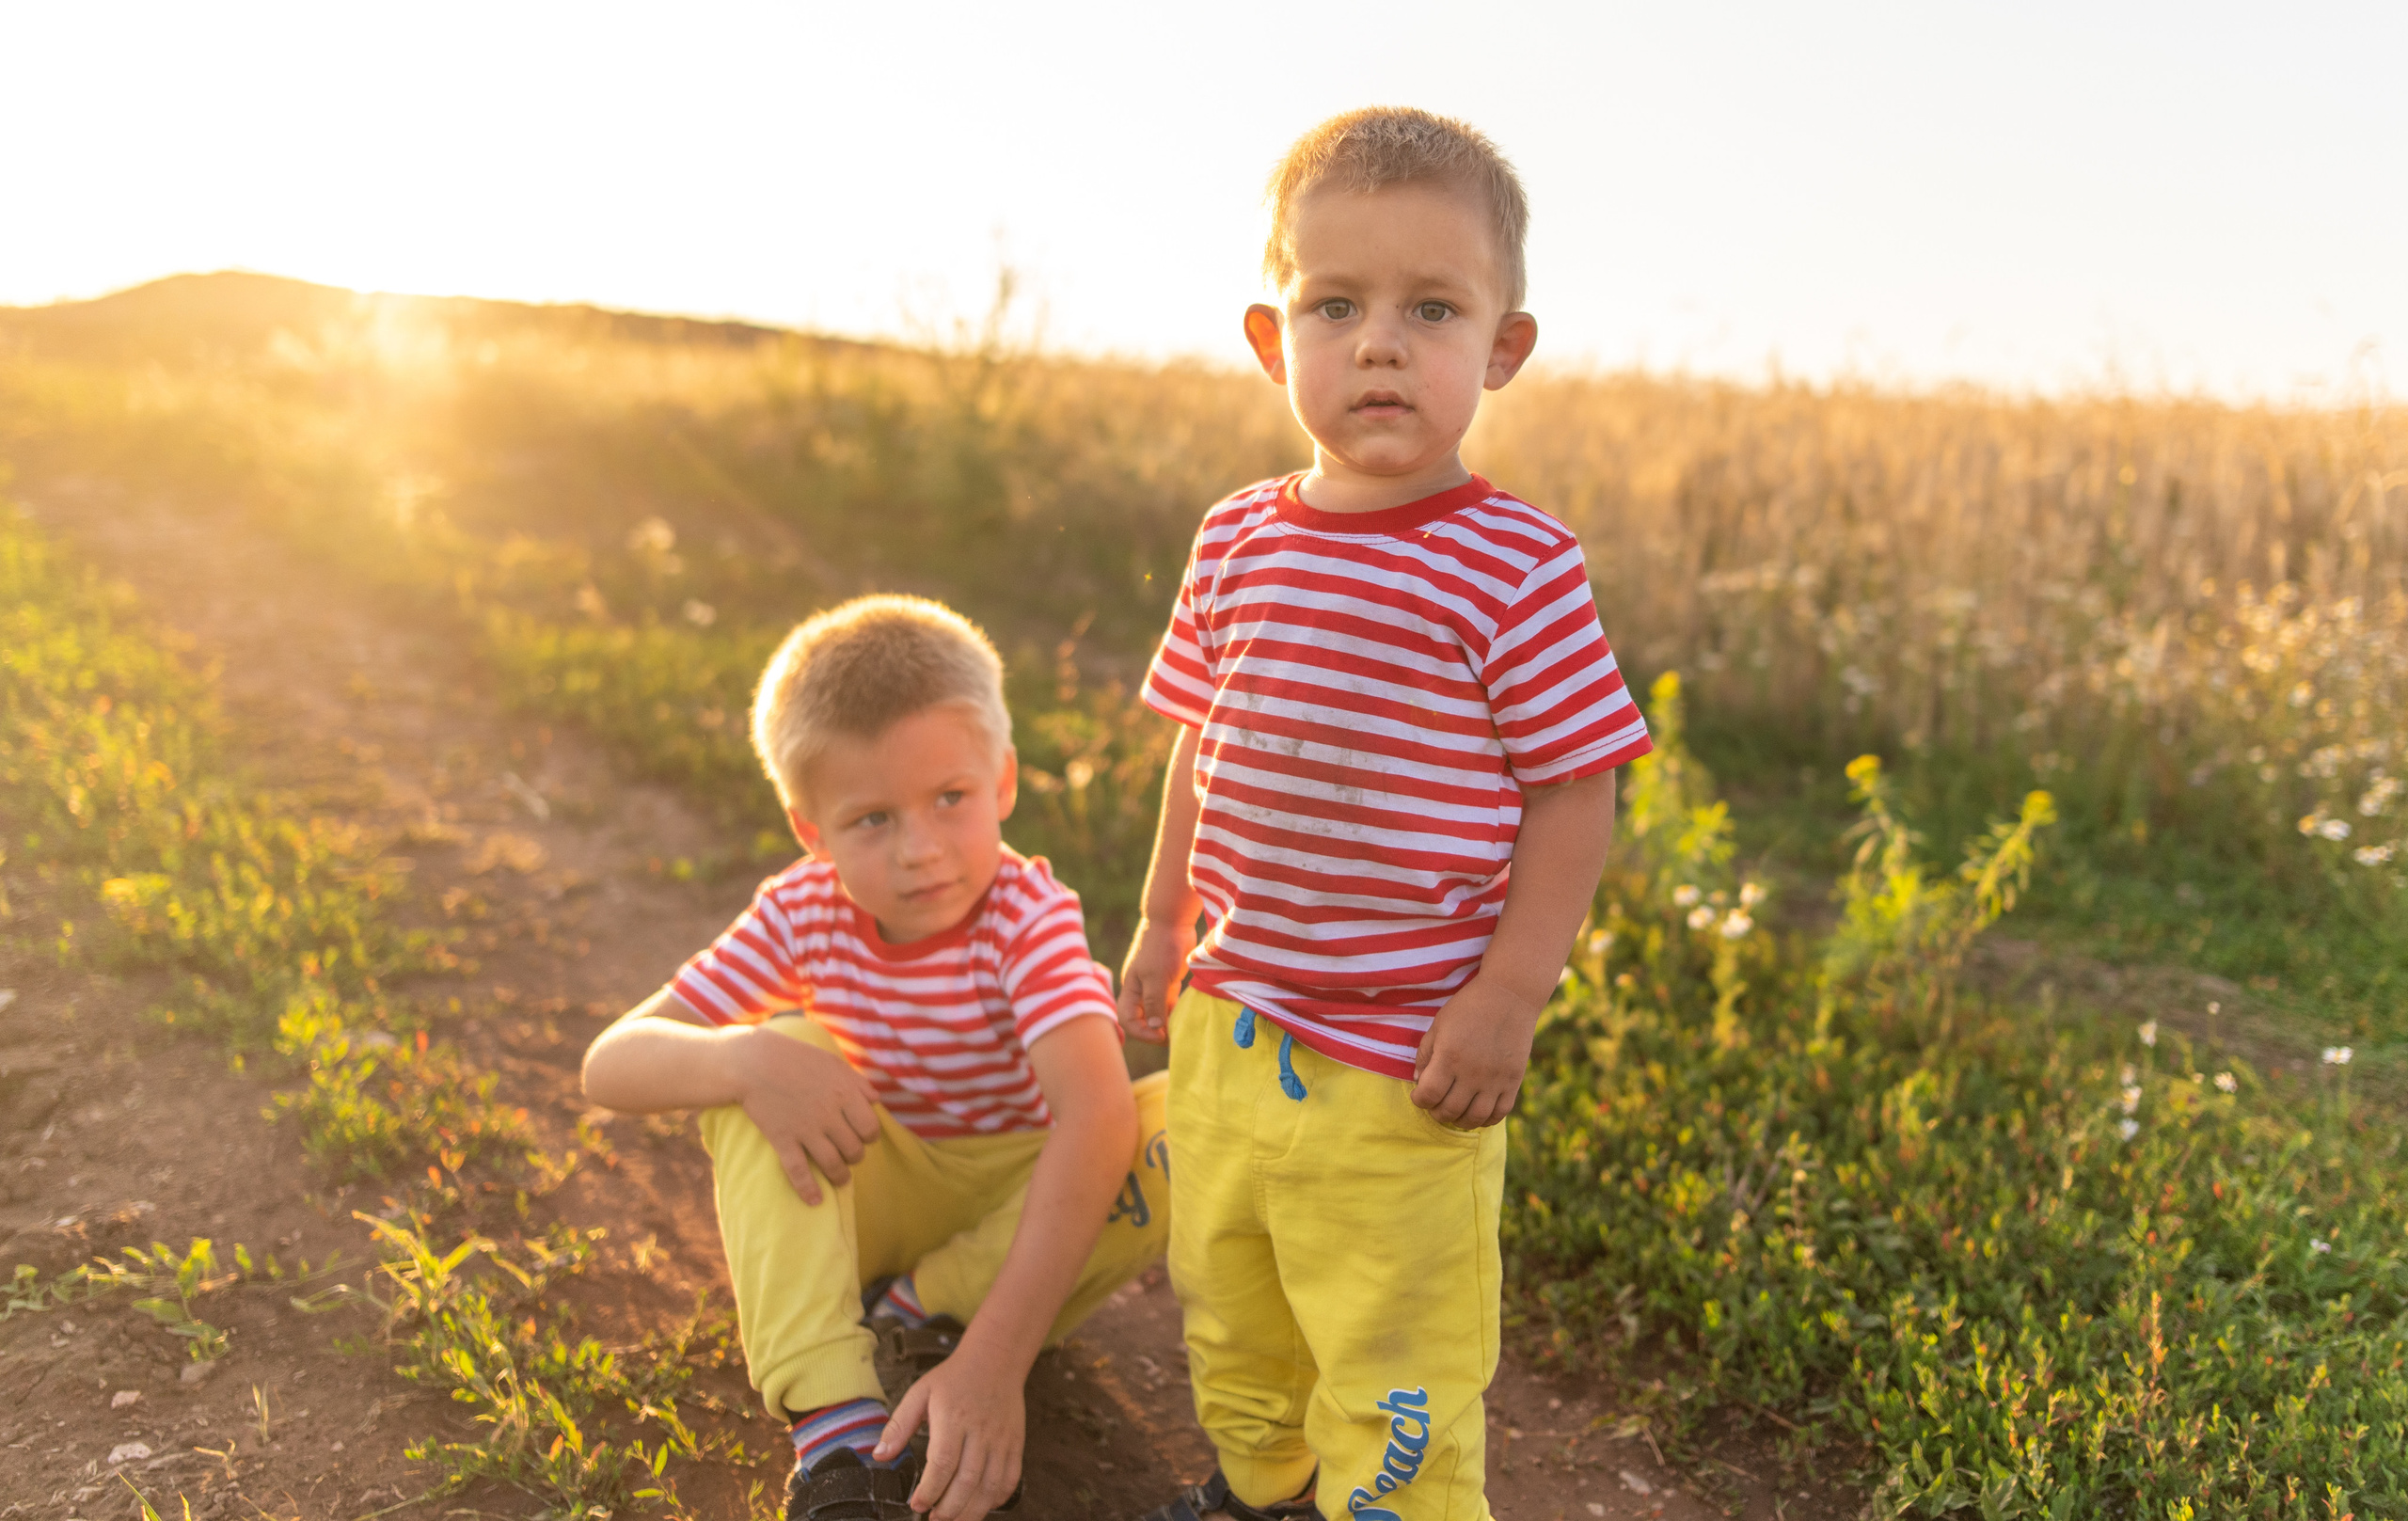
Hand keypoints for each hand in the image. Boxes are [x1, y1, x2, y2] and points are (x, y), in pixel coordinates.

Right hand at [727, 1026, 881, 1205]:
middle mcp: (829, 1115)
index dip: (869, 1136)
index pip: (871, 1128)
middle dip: (855, 1156)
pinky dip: (808, 1189)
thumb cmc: (796, 1058)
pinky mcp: (783, 1139)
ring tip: (840, 1179)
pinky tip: (815, 1200)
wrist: (754, 1062)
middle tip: (849, 1155)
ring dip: (840, 1176)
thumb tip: (876, 1100)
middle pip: (854, 1149)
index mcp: (845, 1094)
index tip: (863, 1137)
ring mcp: (806, 1130)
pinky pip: (798, 1171)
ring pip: (833, 1164)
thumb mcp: (833, 1062)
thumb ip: (857, 1081)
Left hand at [874, 1341, 1025, 1519]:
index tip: (917, 1504)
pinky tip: (981, 1505)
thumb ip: (898, 1426)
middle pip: (967, 1481)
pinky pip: (1010, 1479)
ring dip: (971, 1510)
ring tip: (954, 1519)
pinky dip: (997, 1499)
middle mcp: (980, 1431)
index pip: (942, 1463)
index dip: (929, 1490)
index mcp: (953, 1418)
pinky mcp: (1015, 1444)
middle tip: (934, 1518)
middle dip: (948, 1508)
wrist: (996, 1360)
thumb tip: (879, 1456)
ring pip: (990, 1486)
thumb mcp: (919, 1393)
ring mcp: (1001, 1439)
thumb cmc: (954, 1378)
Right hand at [1116, 915, 1193, 1043]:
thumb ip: (1154, 1002)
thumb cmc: (1161, 947)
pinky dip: (1175, 1011)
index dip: (1141, 1032)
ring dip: (1166, 1023)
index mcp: (1130, 989)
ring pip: (1156, 1012)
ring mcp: (1154, 985)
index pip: (1127, 1019)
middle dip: (1154, 1031)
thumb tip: (1154, 1027)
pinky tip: (1186, 1015)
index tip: (1161, 1035)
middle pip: (1141, 1019)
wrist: (1172, 920)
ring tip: (1180, 1029)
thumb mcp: (1156, 976)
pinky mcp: (1168, 980)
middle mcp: (1140, 990)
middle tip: (1173, 1036)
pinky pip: (1168, 1003)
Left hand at [1410, 975, 1541, 1128]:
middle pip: (1449, 1110)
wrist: (1510, 995)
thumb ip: (1425, 1054)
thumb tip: (1419, 1082)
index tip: (1419, 1096)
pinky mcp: (1514, 1080)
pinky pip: (1500, 1113)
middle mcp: (1472, 1072)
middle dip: (1436, 1113)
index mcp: (1449, 1057)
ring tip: (1455, 1113)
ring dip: (1460, 1121)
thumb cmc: (1468, 1007)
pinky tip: (1478, 1113)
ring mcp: (1495, 1079)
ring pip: (1475, 1118)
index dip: (1419, 1100)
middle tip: (1435, 1106)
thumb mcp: (1439, 1025)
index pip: (1428, 1095)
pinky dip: (1487, 1120)